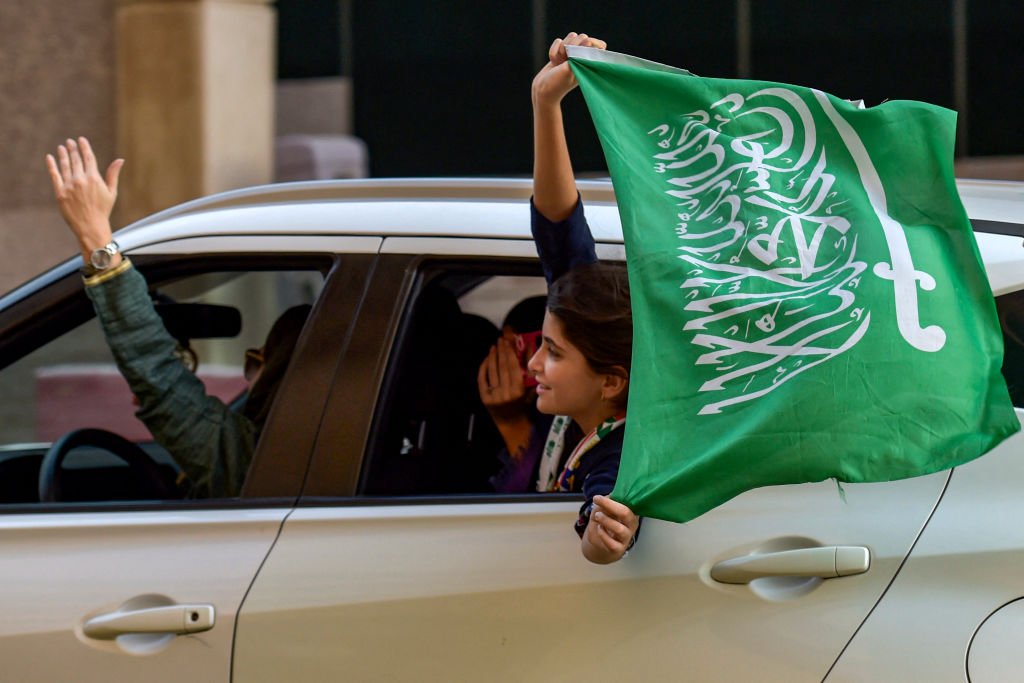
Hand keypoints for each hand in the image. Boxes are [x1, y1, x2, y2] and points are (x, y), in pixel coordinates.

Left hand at [45, 137, 123, 262]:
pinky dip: (52, 165)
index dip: (84, 147)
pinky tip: (50, 158)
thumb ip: (113, 174)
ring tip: (61, 147)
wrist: (91, 226)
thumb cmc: (103, 210)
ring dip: (62, 154)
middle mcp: (81, 179)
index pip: (88, 157)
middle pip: (76, 159)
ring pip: (64, 165)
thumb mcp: (111, 192)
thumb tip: (120, 160)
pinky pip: (55, 175)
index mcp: (94, 178)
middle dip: (72, 149)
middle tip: (70, 141)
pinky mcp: (60, 192)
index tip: (81, 140)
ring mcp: (69, 186)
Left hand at [477, 338, 528, 418]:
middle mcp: (505, 393)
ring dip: (492, 356)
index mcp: (518, 391)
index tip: (508, 341)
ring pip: (492, 371)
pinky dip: (484, 368)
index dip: (510, 352)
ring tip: (493, 347)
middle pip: (502, 367)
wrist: (512, 424)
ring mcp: (493, 396)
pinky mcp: (484, 398)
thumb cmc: (524, 406)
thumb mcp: (531, 390)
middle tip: (500, 340)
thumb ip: (530, 371)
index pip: (513, 367)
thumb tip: (530, 350)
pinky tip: (487, 359)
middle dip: (501, 351)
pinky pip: (482, 379)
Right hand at [531, 32, 606, 107]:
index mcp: (590, 63)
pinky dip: (553, 50)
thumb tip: (588, 40)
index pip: (601, 45)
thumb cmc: (558, 83)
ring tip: (559, 62)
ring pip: (571, 36)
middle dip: (572, 44)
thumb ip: (580, 54)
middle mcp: (582, 57)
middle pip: (583, 37)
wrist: (543, 90)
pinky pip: (558, 41)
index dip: (593, 42)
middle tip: (567, 58)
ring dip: (561, 47)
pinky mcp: (561, 52)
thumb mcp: (571, 69)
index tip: (584, 46)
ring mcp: (571, 54)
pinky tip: (553, 62)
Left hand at [582, 494, 638, 563]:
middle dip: (610, 506)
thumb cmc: (604, 523)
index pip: (627, 502)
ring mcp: (627, 537)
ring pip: (619, 529)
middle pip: (626, 513)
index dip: (613, 498)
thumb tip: (606, 497)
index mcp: (631, 512)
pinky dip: (603, 534)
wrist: (601, 544)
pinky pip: (611, 542)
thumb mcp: (602, 510)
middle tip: (596, 503)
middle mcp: (632, 524)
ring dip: (606, 521)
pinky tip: (599, 529)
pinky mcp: (619, 549)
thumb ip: (605, 504)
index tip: (597, 497)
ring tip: (598, 516)